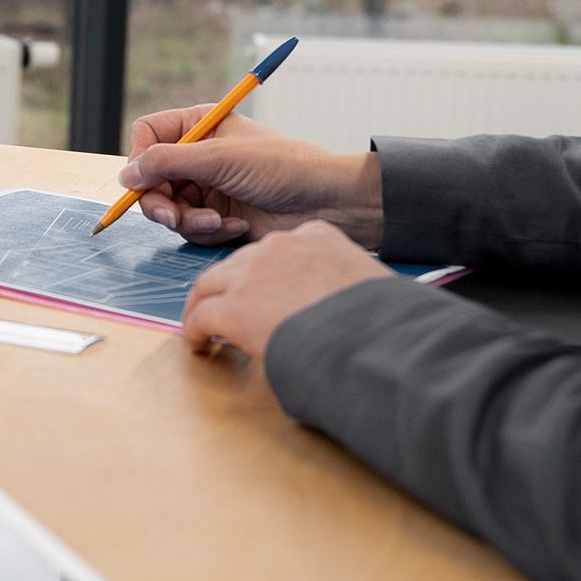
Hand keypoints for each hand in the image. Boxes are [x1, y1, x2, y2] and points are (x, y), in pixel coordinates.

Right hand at [119, 107, 382, 248]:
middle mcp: (198, 155)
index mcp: (200, 125)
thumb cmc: (282, 167)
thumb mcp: (220, 158)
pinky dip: (208, 231)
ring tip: (217, 222)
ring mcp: (206, 187)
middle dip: (161, 202)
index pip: (147, 136)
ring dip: (188, 221)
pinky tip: (236, 227)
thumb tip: (126, 175)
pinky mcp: (217, 216)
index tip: (144, 180)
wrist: (326, 203)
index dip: (140, 159)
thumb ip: (168, 163)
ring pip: (167, 209)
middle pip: (150, 179)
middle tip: (173, 216)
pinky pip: (191, 229)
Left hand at [182, 220, 395, 356]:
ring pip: (210, 283)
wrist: (377, 339)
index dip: (264, 274)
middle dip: (227, 286)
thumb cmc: (385, 321)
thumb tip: (340, 310)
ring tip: (203, 326)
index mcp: (318, 236)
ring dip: (204, 304)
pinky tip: (199, 345)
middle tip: (221, 309)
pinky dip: (195, 330)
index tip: (263, 292)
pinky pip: (202, 316)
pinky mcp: (236, 306)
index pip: (277, 249)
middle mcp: (282, 246)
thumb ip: (342, 284)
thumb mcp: (368, 284)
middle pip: (237, 262)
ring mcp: (255, 272)